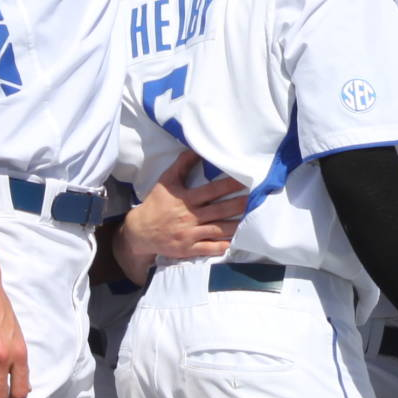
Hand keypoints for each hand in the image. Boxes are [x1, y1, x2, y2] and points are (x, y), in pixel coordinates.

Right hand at [118, 151, 246, 283]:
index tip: (245, 180)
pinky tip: (235, 242)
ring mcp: (190, 234)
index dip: (230, 185)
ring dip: (236, 226)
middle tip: (257, 200)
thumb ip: (182, 165)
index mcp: (185, 199)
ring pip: (218, 230)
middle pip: (220, 211)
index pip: (212, 190)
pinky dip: (222, 246)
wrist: (140, 231)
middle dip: (239, 205)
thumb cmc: (156, 204)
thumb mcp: (166, 181)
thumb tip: (196, 148)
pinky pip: (209, 248)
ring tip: (253, 222)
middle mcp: (189, 217)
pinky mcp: (188, 249)